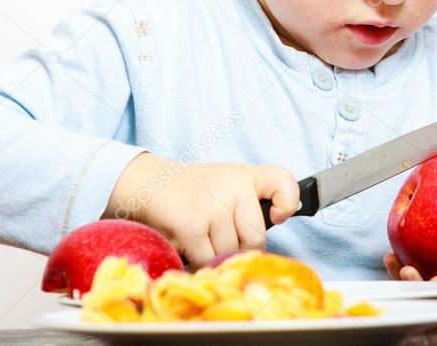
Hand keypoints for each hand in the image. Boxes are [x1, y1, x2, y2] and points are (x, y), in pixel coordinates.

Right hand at [104, 153, 299, 267]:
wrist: (148, 183)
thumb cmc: (193, 191)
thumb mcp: (228, 185)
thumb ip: (252, 203)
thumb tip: (274, 229)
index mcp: (246, 176)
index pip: (284, 182)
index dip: (288, 203)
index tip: (278, 216)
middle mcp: (234, 186)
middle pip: (256, 239)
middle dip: (238, 247)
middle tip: (218, 234)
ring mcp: (214, 205)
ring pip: (229, 254)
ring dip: (214, 255)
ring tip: (199, 235)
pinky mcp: (193, 225)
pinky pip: (207, 261)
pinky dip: (197, 261)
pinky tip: (188, 243)